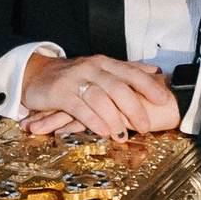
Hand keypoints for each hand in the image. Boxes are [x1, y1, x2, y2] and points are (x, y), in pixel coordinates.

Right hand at [18, 53, 177, 137]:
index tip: (163, 100)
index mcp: (105, 63)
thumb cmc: (75, 76)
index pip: (131, 72)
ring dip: (114, 118)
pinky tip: (103, 132)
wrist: (37, 74)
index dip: (148, 86)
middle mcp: (92, 68)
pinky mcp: (60, 93)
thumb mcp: (101, 70)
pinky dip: (93, 120)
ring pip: (100, 98)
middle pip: (118, 87)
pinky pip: (79, 107)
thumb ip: (127, 71)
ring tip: (123, 135)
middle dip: (134, 108)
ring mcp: (75, 79)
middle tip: (146, 126)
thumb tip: (155, 72)